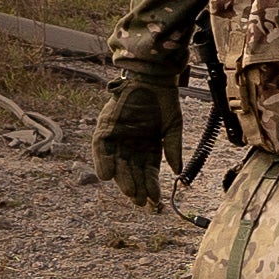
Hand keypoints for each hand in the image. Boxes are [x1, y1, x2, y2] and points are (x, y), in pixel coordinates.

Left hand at [88, 55, 180, 204]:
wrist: (153, 77)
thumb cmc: (164, 100)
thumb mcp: (172, 127)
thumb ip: (172, 149)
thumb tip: (177, 172)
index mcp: (147, 146)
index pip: (147, 171)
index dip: (151, 186)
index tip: (154, 201)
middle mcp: (131, 145)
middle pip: (131, 171)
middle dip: (136, 186)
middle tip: (139, 201)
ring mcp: (117, 137)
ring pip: (117, 163)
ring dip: (121, 178)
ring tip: (129, 191)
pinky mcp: (105, 127)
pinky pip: (101, 148)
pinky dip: (103, 161)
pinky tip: (107, 176)